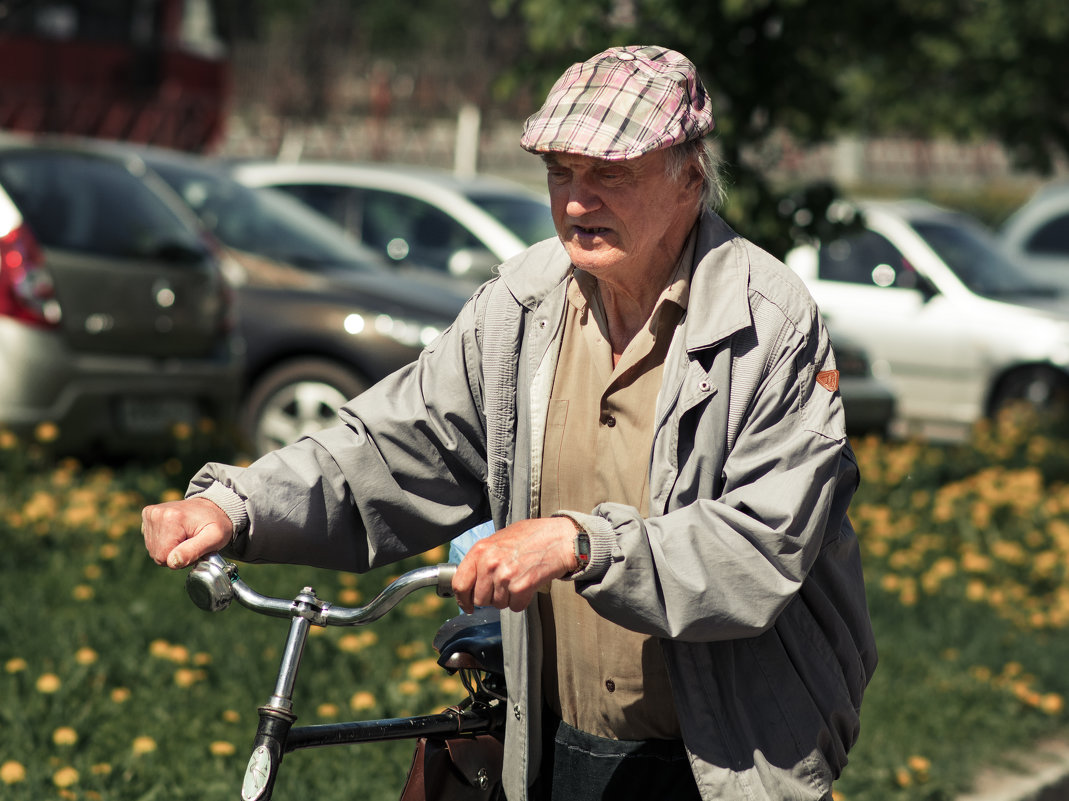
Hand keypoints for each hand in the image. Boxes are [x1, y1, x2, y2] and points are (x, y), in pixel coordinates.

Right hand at [141, 497, 234, 568]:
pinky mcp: (148, 515)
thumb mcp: (215, 538)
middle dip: (175, 554)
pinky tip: (177, 532)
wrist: (212, 507)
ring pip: (154, 549)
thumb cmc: (216, 523)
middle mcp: (156, 514)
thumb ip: (193, 551)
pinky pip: (151, 541)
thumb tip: (173, 562)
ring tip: (185, 536)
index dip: (181, 558)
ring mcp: (150, 514)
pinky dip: (164, 541)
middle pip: (158, 554)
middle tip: (191, 541)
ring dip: (170, 548)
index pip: (164, 557)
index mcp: (171, 518)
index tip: (193, 546)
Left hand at [452, 517, 577, 612]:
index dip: (462, 599)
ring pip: (498, 604)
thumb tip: (471, 577)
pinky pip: (515, 606)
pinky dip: (522, 600)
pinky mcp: (521, 587)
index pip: (460, 583)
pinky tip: (528, 585)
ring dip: (508, 598)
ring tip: (518, 580)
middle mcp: (490, 563)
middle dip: (491, 598)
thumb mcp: (499, 539)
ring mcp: (505, 576)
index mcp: (481, 550)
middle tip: (504, 586)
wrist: (560, 538)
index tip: (467, 605)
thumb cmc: (532, 536)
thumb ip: (483, 557)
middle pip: (480, 599)